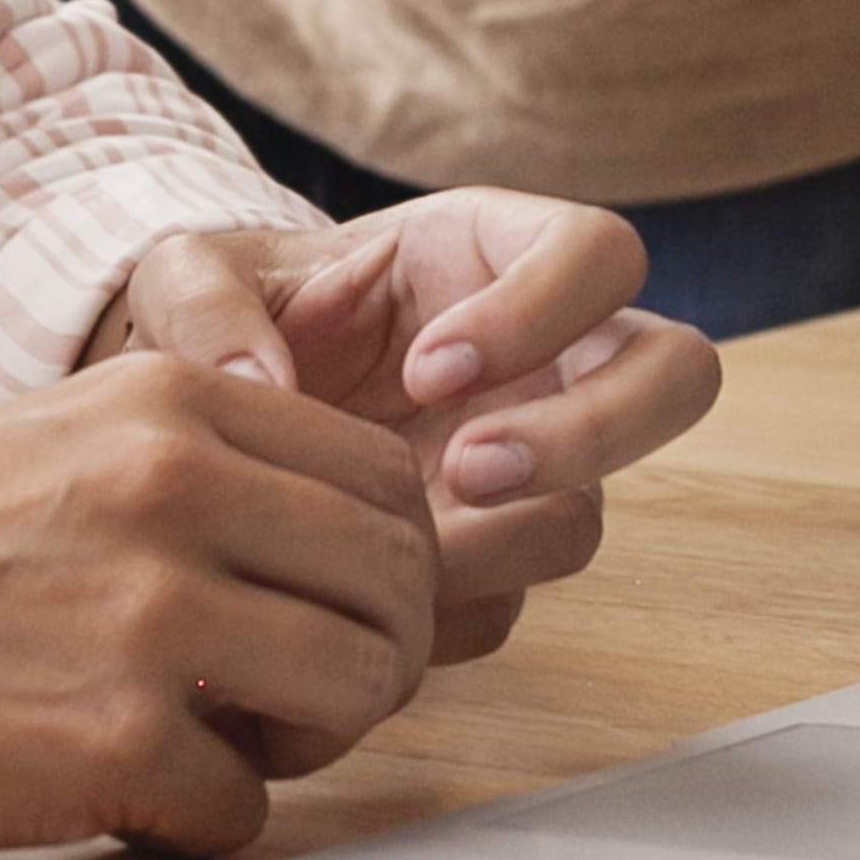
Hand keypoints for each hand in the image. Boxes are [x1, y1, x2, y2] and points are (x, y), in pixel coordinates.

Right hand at [0, 355, 440, 859]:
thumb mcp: (56, 443)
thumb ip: (195, 465)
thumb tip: (331, 535)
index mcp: (171, 402)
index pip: (388, 478)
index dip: (386, 567)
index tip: (332, 618)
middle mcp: (177, 483)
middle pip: (401, 582)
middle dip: (375, 661)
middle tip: (297, 708)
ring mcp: (150, 608)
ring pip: (362, 687)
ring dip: (310, 746)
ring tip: (223, 755)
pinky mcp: (113, 737)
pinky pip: (248, 806)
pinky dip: (200, 826)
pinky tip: (128, 807)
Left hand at [95, 191, 726, 669]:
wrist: (194, 421)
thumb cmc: (218, 315)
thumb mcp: (184, 278)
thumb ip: (204, 308)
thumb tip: (253, 381)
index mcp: (490, 252)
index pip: (598, 253)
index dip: (542, 310)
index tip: (427, 367)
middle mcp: (542, 357)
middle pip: (676, 376)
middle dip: (593, 430)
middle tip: (467, 466)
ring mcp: (524, 464)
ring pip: (598, 508)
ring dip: (516, 536)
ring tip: (406, 547)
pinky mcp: (481, 554)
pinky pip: (511, 598)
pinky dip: (446, 608)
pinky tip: (365, 598)